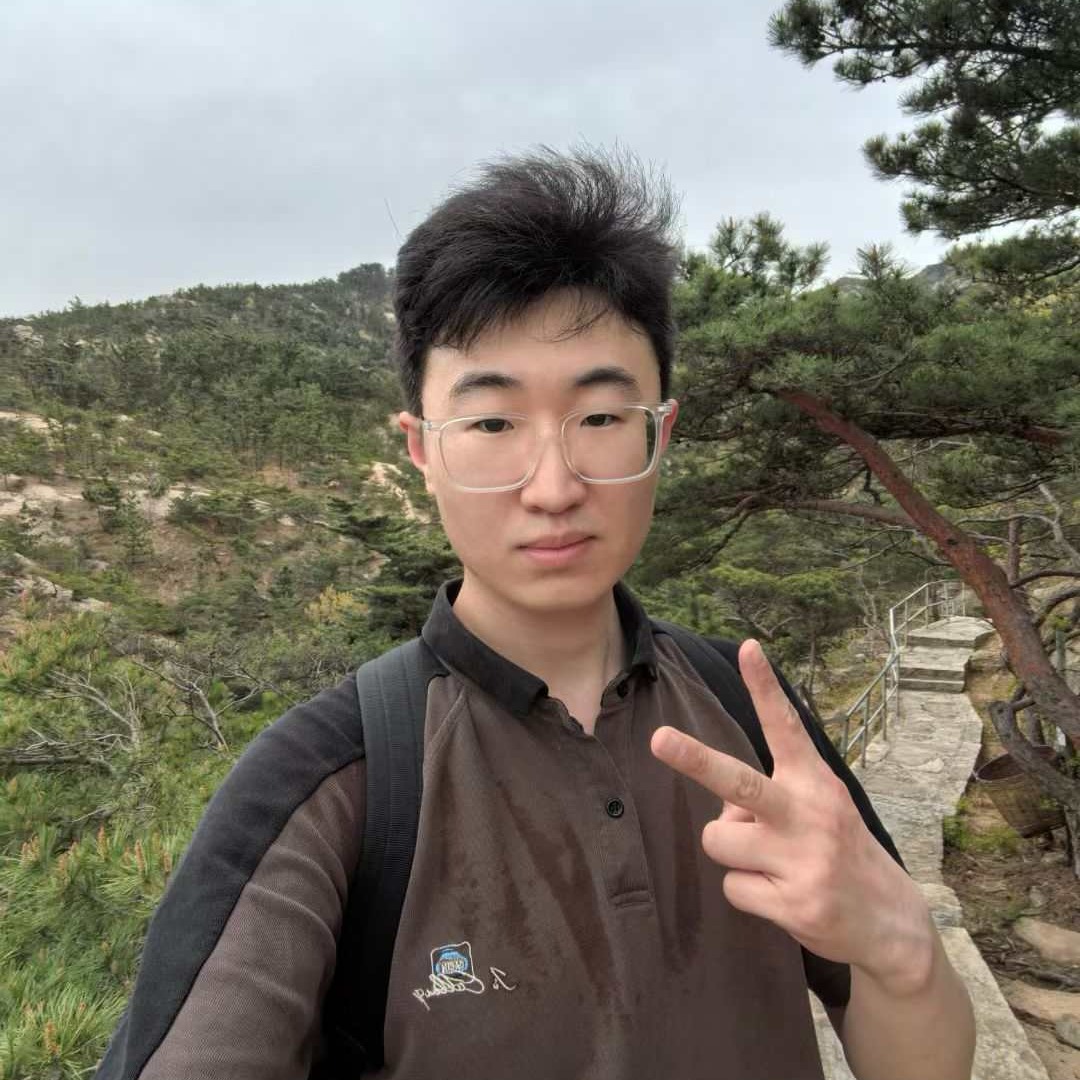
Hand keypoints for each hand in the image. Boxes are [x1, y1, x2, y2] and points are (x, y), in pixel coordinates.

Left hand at [650, 639, 931, 991]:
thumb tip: (724, 810)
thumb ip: (770, 797)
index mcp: (814, 782)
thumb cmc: (837, 852)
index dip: (764, 687)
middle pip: (739, 783)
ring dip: (730, 852)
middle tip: (658, 738)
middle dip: (694, 759)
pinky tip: (780, 896)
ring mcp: (803, 861)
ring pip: (719, 840)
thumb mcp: (819, 810)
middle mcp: (809, 815)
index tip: (747, 648)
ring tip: (768, 863)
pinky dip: (747, 892)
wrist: (889, 923)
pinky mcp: (794, 904)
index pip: (785, 727)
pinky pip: (733, 887)